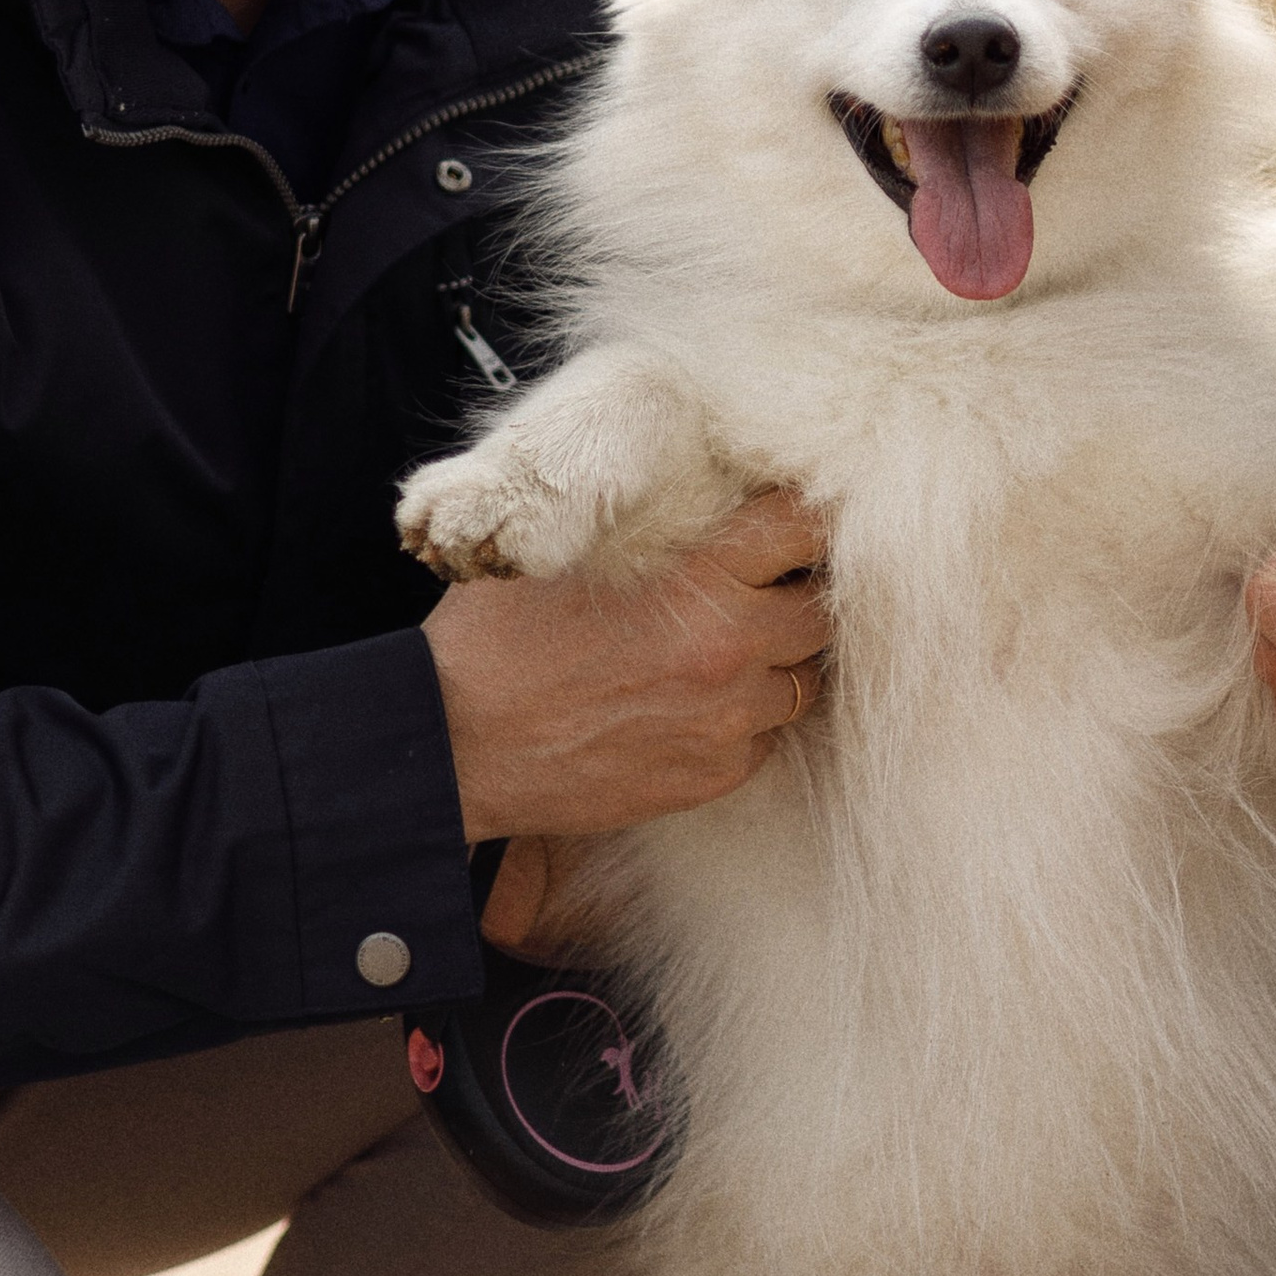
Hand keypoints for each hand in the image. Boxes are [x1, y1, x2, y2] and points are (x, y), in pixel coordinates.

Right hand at [424, 487, 828, 845]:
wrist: (455, 745)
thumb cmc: (495, 638)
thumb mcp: (568, 548)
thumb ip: (648, 524)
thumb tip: (698, 498)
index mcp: (701, 576)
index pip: (803, 528)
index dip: (802, 523)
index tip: (790, 526)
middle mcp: (731, 647)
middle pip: (821, 612)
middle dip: (796, 596)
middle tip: (762, 591)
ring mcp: (726, 719)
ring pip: (801, 682)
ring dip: (776, 664)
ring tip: (725, 653)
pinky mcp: (712, 776)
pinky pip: (763, 740)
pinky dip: (743, 723)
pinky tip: (692, 708)